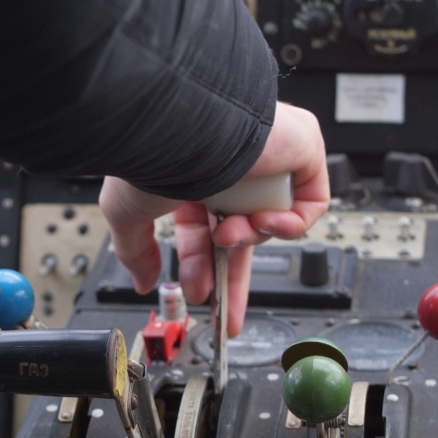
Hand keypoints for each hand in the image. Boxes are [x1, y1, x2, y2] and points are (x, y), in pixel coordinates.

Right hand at [99, 102, 328, 335]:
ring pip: (268, 220)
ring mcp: (268, 158)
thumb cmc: (154, 152)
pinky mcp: (301, 151)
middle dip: (233, 276)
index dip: (203, 266)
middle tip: (225, 310)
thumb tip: (140, 281)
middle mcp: (232, 166)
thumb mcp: (129, 212)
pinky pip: (309, 204)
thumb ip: (135, 251)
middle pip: (243, 234)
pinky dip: (289, 223)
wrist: (187, 126)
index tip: (199, 295)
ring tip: (229, 230)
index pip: (206, 230)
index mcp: (194, 176)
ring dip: (248, 238)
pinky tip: (261, 219)